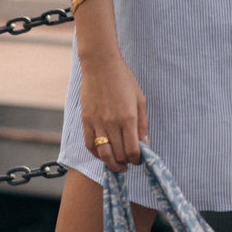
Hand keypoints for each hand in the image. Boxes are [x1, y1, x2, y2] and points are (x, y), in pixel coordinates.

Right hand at [80, 54, 147, 172]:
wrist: (101, 65)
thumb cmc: (124, 80)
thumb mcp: (140, 99)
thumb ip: (143, 124)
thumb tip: (145, 145)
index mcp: (128, 118)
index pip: (133, 151)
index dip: (137, 160)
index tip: (139, 159)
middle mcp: (112, 123)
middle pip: (119, 155)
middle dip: (126, 163)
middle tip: (130, 162)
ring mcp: (97, 123)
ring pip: (103, 155)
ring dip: (112, 164)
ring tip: (118, 165)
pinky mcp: (86, 121)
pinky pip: (90, 145)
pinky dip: (97, 155)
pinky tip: (104, 155)